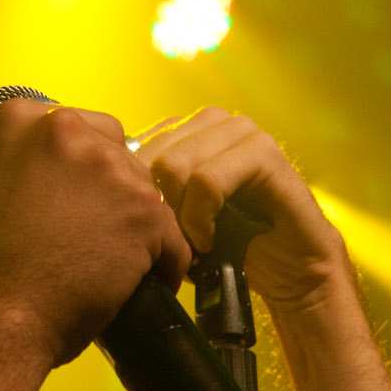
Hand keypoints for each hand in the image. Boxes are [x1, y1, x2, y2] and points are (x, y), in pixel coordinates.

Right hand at [0, 98, 192, 367]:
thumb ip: (14, 165)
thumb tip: (32, 172)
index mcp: (22, 118)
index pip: (76, 128)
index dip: (78, 167)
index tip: (71, 199)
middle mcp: (70, 128)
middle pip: (115, 151)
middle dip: (110, 188)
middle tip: (91, 230)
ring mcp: (112, 169)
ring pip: (144, 192)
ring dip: (135, 223)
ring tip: (114, 263)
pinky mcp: (146, 211)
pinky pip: (172, 237)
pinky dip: (163, 263)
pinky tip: (144, 284)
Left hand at [130, 108, 351, 313]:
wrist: (289, 269)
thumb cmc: (229, 243)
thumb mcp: (175, 219)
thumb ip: (145, 197)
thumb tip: (101, 193)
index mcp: (188, 129)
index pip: (134, 145)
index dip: (132, 194)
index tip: (143, 232)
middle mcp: (213, 121)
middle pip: (149, 155)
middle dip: (154, 207)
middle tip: (168, 243)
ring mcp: (241, 131)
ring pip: (175, 165)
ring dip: (178, 215)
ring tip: (191, 243)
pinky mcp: (263, 153)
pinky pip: (208, 180)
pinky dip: (201, 217)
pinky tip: (209, 240)